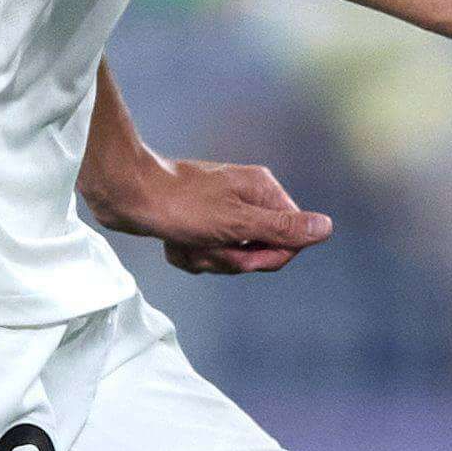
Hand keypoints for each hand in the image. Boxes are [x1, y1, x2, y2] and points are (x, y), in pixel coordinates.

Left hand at [85, 149, 334, 274]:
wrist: (125, 194)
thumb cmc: (180, 206)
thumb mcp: (236, 222)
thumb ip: (283, 228)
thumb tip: (326, 228)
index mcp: (263, 191)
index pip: (289, 241)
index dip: (264, 258)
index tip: (238, 252)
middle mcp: (246, 199)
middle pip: (257, 252)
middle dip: (229, 258)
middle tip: (205, 244)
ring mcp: (221, 211)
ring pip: (228, 257)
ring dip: (205, 258)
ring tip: (185, 241)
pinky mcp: (197, 222)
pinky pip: (204, 254)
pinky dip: (187, 254)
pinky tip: (172, 242)